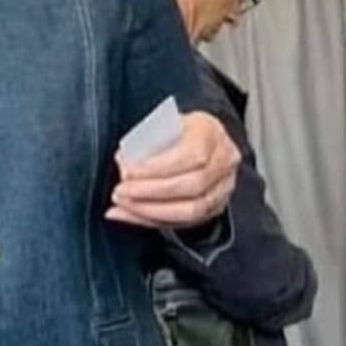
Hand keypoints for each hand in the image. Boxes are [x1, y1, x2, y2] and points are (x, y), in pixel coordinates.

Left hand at [107, 111, 239, 228]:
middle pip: (193, 185)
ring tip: (125, 205)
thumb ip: (146, 141)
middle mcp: (224, 161)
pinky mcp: (216, 207)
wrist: (202, 141)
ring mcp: (224, 187)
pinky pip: (186, 222)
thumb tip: (124, 163)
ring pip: (193, 210)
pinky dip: (154, 221)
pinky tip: (132, 216)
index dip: (158, 168)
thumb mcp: (163, 124)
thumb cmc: (178, 132)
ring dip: (152, 211)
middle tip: (122, 192)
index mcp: (210, 133)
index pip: (191, 155)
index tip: (128, 172)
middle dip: (151, 192)